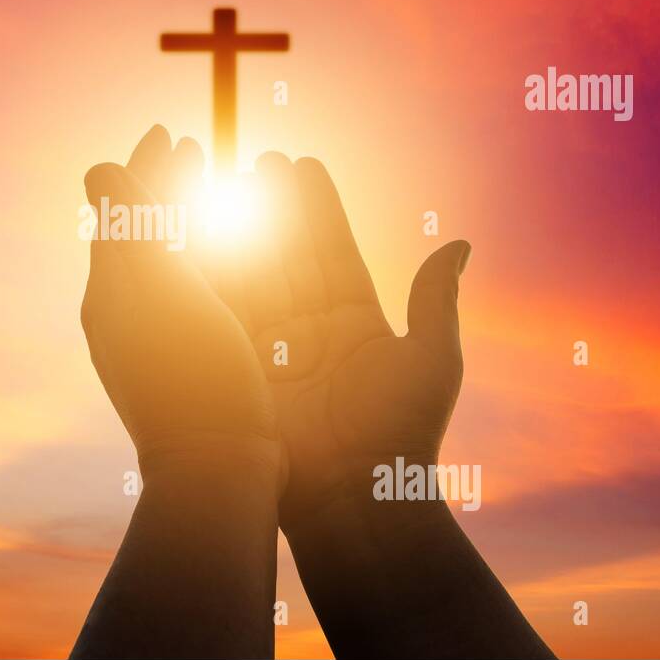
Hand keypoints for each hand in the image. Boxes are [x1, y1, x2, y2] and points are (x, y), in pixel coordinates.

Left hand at [80, 126, 277, 481]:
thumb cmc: (194, 376)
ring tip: (211, 194)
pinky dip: (200, 261)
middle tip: (193, 149)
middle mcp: (120, 313)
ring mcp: (146, 343)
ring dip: (184, 218)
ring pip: (162, 262)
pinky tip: (226, 267)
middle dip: (163, 186)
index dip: (145, 165)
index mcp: (111, 288)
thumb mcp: (160, 292)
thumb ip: (131, 226)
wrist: (213, 471)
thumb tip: (99, 167)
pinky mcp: (175, 367)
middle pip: (139, 230)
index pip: (122, 207)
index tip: (170, 129)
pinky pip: (183, 294)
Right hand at [203, 152, 470, 525]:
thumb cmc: (403, 432)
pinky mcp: (240, 366)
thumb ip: (435, 297)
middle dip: (271, 208)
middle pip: (287, 255)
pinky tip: (199, 231)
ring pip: (252, 275)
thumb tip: (459, 242)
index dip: (316, 208)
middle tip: (256, 161)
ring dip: (238, 230)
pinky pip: (225, 311)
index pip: (332, 249)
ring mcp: (271, 348)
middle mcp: (310, 330)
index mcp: (356, 321)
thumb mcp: (431, 357)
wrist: (355, 499)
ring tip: (224, 181)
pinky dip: (212, 271)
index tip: (301, 163)